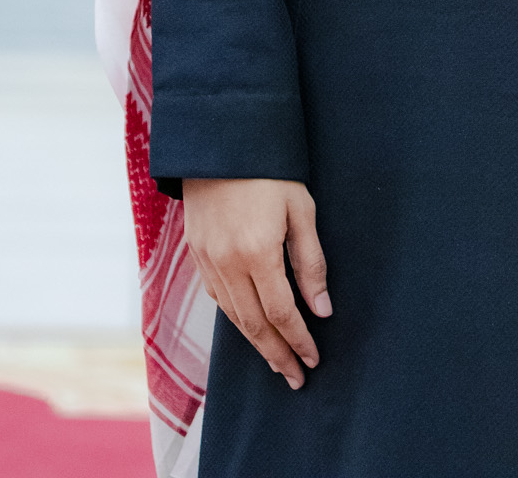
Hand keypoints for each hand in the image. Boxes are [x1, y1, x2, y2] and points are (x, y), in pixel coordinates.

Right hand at [182, 178, 330, 390]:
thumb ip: (311, 262)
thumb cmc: (270, 170)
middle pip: (254, 325)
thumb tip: (322, 309)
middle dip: (277, 355)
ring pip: (232, 317)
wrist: (220, 140)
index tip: (314, 359)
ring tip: (276, 361)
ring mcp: (207, 260)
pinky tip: (250, 326)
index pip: (281, 313)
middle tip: (296, 378)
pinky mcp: (196, 253)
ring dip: (256, 343)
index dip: (298, 340)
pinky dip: (235, 318)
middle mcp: (227, 263)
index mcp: (257, 252)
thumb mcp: (301, 209)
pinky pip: (216, 297)